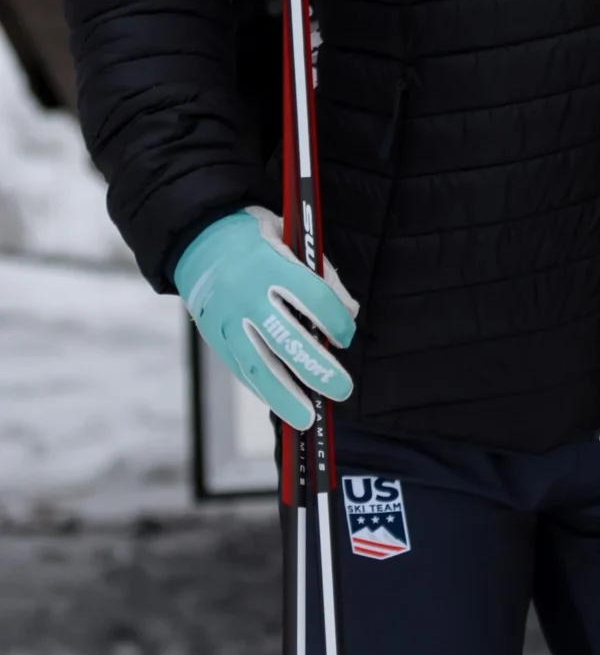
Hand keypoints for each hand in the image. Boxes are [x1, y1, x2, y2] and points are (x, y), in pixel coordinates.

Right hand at [173, 205, 356, 430]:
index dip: (336, 321)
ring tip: (307, 419)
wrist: (196, 237)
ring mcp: (227, 320)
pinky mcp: (214, 336)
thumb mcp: (290, 237)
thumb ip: (320, 274)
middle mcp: (247, 295)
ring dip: (285, 396)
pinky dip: (262, 388)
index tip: (346, 335)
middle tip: (341, 390)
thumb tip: (349, 313)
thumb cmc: (253, 236)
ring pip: (257, 365)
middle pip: (286, 340)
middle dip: (317, 369)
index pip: (314, 298)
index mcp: (270, 264)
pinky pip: (240, 368)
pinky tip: (281, 403)